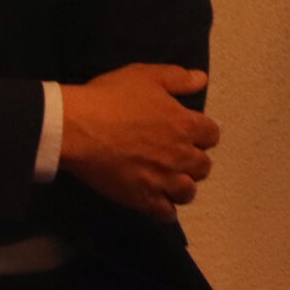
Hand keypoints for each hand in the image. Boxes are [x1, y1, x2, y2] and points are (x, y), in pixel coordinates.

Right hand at [59, 63, 215, 219]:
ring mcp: (163, 179)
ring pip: (188, 192)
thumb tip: (202, 80)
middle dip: (194, 161)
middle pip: (203, 166)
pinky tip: (157, 202)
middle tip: (177, 157)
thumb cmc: (111, 98)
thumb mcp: (146, 75)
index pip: (212, 135)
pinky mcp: (143, 198)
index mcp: (185, 125)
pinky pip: (166, 214)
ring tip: (168, 181)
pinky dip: (165, 210)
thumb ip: (178, 78)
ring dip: (182, 186)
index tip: (190, 133)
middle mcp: (180, 155)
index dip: (203, 134)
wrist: (77, 127)